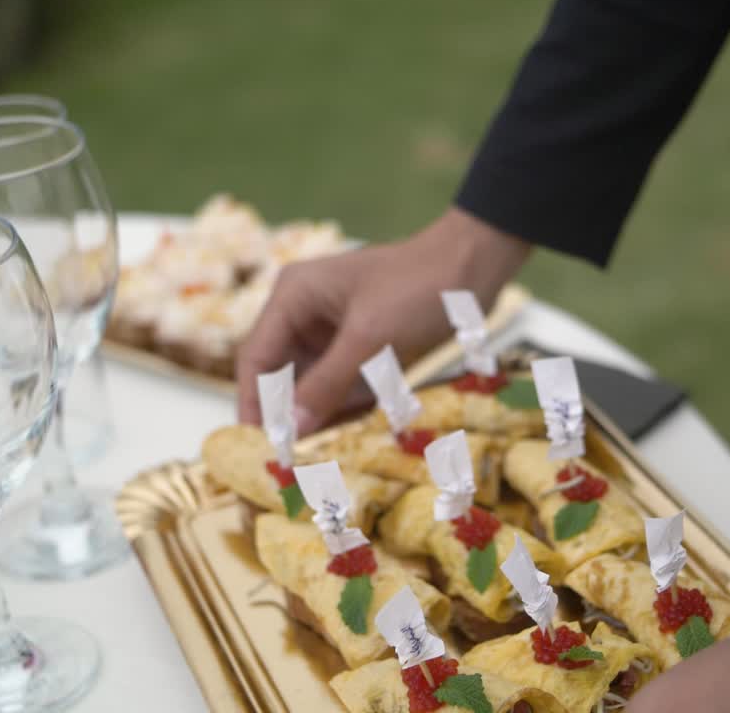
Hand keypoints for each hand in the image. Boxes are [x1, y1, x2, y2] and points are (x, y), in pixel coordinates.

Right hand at [236, 206, 530, 432]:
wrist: (475, 266)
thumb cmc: (418, 288)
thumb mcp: (370, 338)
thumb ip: (326, 384)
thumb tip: (289, 431)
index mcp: (293, 297)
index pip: (256, 360)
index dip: (254, 406)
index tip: (258, 450)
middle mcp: (304, 314)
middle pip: (281, 376)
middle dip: (289, 416)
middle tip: (292, 463)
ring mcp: (333, 331)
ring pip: (312, 386)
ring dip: (321, 415)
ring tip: (323, 455)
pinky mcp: (360, 346)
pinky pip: (341, 384)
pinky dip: (347, 405)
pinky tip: (356, 428)